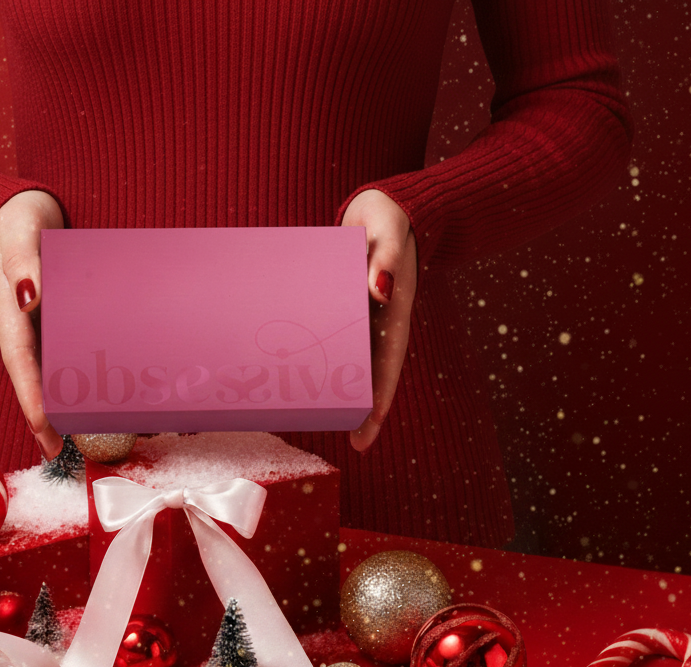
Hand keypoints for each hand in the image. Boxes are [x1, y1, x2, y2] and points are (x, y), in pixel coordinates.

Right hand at [0, 189, 64, 460]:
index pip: (20, 362)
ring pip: (49, 364)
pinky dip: (77, 368)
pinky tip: (99, 385)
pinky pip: (65, 344)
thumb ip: (20, 261)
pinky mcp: (53, 311)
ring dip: (62, 397)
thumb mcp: (16, 229)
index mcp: (8, 308)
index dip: (32, 399)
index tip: (46, 432)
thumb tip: (29, 297)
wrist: (11, 202)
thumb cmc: (13, 213)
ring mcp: (36, 318)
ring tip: (85, 430)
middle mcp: (21, 320)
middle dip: (46, 413)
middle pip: (34, 374)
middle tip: (64, 449)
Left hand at [339, 189, 417, 452]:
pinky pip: (329, 333)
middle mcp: (378, 320)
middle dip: (361, 406)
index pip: (389, 364)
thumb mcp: (389, 231)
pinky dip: (316, 352)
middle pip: (369, 371)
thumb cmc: (391, 216)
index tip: (368, 430)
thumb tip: (381, 290)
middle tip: (351, 440)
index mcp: (395, 311)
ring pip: (349, 358)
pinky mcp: (342, 302)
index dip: (381, 401)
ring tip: (318, 416)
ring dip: (336, 386)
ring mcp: (360, 314)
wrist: (381, 203)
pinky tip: (295, 369)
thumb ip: (386, 259)